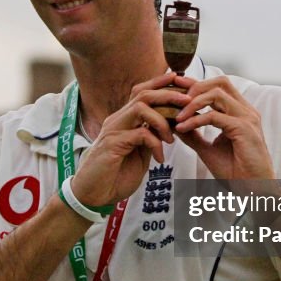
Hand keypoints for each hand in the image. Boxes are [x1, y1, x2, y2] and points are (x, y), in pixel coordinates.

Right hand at [70, 73, 188, 206]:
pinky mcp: (112, 144)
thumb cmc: (114, 176)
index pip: (141, 92)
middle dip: (168, 94)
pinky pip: (140, 133)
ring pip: (140, 107)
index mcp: (123, 120)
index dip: (162, 85)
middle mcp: (117, 120)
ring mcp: (113, 130)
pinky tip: (160, 158)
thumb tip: (168, 128)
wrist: (93, 195)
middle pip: (142, 93)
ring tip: (171, 137)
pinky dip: (155, 143)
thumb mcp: (138, 154)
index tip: (183, 87)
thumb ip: (149, 138)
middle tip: (188, 102)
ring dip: (162, 119)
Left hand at [172, 76, 275, 182]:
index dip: (197, 83)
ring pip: (216, 94)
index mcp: (241, 112)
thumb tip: (175, 123)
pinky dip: (195, 119)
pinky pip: (214, 116)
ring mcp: (247, 118)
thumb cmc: (236, 172)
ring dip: (193, 103)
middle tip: (175, 99)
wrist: (254, 190)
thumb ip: (194, 135)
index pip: (219, 86)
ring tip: (177, 116)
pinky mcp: (244, 129)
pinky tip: (183, 128)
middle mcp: (246, 111)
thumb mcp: (209, 150)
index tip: (176, 85)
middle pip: (220, 82)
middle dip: (195, 86)